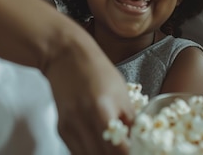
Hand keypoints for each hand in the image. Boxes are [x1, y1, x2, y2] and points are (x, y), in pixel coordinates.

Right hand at [47, 34, 134, 153]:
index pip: (118, 150)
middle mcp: (82, 121)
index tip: (139, 152)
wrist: (66, 57)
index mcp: (102, 110)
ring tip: (116, 150)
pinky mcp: (62, 129)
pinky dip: (91, 153)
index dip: (130, 154)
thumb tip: (140, 141)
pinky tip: (101, 148)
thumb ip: (130, 120)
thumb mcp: (122, 93)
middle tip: (127, 152)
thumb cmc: (97, 70)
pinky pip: (78, 152)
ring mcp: (70, 127)